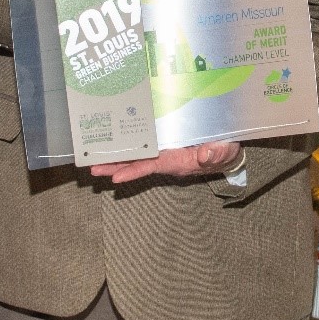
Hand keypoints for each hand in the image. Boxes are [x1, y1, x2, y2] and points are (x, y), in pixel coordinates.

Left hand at [90, 140, 242, 184]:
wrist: (225, 147)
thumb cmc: (224, 151)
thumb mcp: (224, 152)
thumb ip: (216, 154)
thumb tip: (205, 155)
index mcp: (177, 161)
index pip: (150, 167)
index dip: (133, 172)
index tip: (115, 178)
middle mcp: (165, 158)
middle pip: (136, 163)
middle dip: (114, 166)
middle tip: (93, 168)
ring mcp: (163, 150)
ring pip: (136, 154)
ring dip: (116, 157)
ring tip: (95, 159)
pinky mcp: (163, 141)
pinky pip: (143, 143)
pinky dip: (128, 144)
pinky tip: (114, 142)